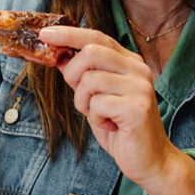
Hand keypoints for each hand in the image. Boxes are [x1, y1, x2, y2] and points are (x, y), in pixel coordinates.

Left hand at [40, 26, 178, 186]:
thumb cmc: (121, 129)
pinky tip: (110, 126)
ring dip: (83, 103)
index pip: (96, 38)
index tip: (44, 34)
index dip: (69, 34)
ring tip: (99, 116)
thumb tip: (59, 56)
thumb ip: (83, 76)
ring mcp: (140, 87)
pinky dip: (95, 119)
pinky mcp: (137, 108)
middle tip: (80, 97)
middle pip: (91, 53)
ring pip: (90, 80)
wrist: (149, 160)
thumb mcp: (97, 98)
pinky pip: (97, 104)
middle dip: (72, 74)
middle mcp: (138, 69)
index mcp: (130, 63)